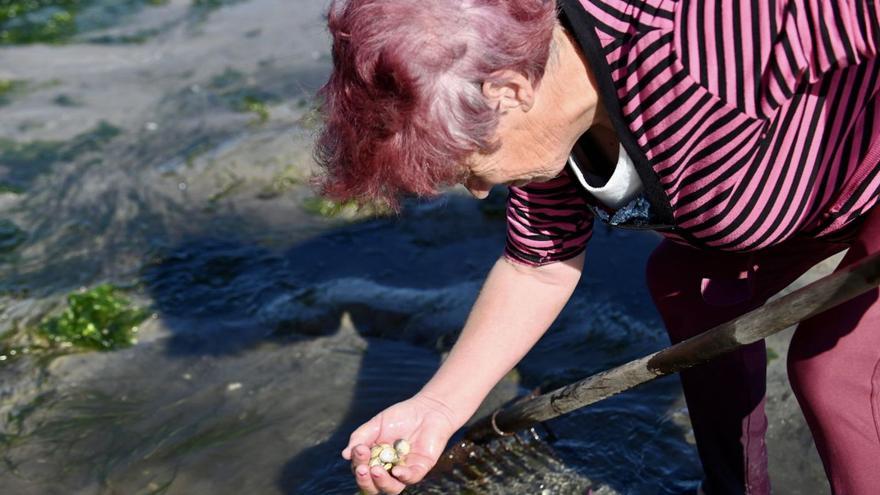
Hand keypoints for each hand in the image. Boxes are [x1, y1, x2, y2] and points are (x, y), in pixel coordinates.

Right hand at [342, 393, 461, 493]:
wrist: (428, 409)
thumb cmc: (401, 416)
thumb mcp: (376, 424)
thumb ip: (360, 437)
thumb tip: (345, 455)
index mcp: (375, 461)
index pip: (362, 470)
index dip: (358, 464)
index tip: (359, 450)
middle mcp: (388, 470)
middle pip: (373, 486)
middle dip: (365, 481)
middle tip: (362, 470)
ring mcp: (404, 471)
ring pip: (392, 488)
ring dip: (381, 482)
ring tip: (376, 470)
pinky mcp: (420, 468)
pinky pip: (411, 478)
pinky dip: (403, 476)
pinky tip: (397, 470)